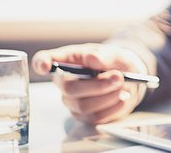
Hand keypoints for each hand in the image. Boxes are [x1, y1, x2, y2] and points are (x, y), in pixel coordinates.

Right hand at [32, 43, 148, 123]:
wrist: (130, 78)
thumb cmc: (115, 62)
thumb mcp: (114, 53)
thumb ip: (104, 55)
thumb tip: (91, 58)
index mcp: (66, 60)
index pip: (43, 60)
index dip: (41, 63)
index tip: (45, 66)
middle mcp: (64, 82)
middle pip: (69, 88)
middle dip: (97, 84)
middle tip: (118, 77)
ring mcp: (72, 101)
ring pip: (84, 105)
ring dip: (108, 96)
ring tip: (122, 86)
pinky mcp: (85, 116)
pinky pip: (96, 117)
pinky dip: (113, 107)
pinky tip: (121, 97)